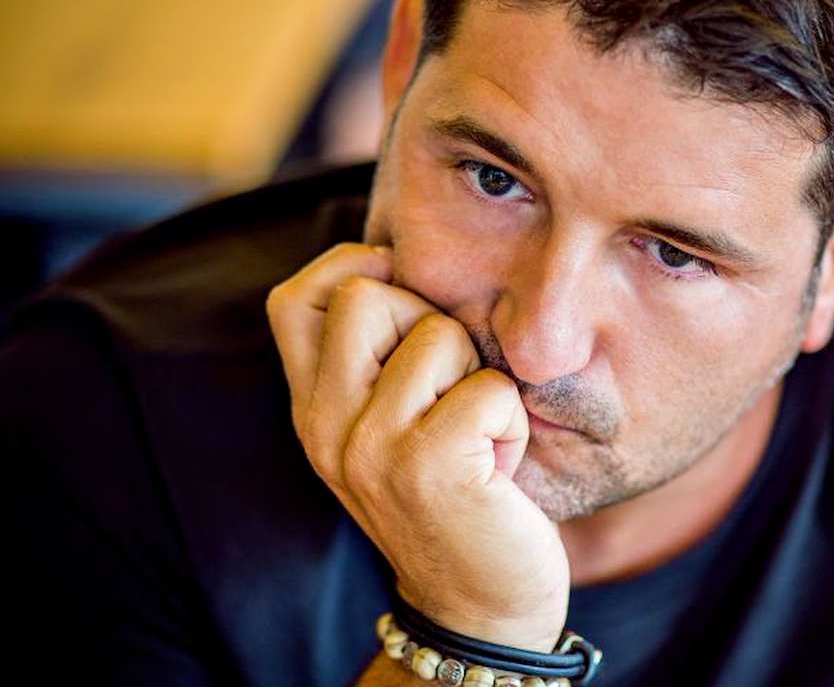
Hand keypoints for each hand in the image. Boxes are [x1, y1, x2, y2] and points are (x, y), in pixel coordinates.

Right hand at [266, 243, 569, 651]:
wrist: (481, 601)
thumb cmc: (455, 494)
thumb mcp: (391, 428)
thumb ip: (377, 360)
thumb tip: (393, 260)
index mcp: (312, 411)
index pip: (293, 301)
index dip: (348, 268)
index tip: (401, 290)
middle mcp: (325, 427)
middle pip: (366, 295)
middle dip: (430, 322)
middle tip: (450, 389)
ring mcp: (370, 447)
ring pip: (438, 333)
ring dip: (480, 379)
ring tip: (477, 437)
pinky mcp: (426, 465)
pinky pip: (489, 387)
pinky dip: (511, 418)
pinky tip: (499, 465)